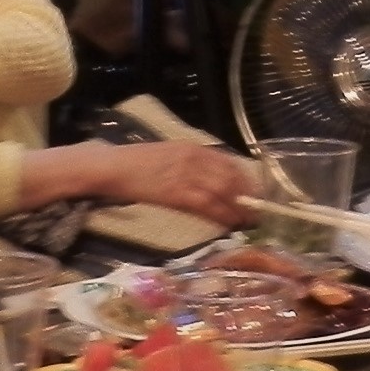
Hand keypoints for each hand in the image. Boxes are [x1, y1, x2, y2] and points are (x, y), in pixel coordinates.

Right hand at [23, 139, 253, 225]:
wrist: (113, 167)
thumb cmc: (137, 163)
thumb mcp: (168, 154)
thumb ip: (190, 163)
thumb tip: (212, 178)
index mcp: (192, 147)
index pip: (228, 162)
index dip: (245, 179)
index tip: (254, 193)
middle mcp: (194, 158)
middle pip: (231, 178)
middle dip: (247, 196)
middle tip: (256, 212)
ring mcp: (186, 175)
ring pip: (223, 193)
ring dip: (238, 209)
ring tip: (247, 221)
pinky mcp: (177, 193)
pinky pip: (207, 205)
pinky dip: (222, 214)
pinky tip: (230, 223)